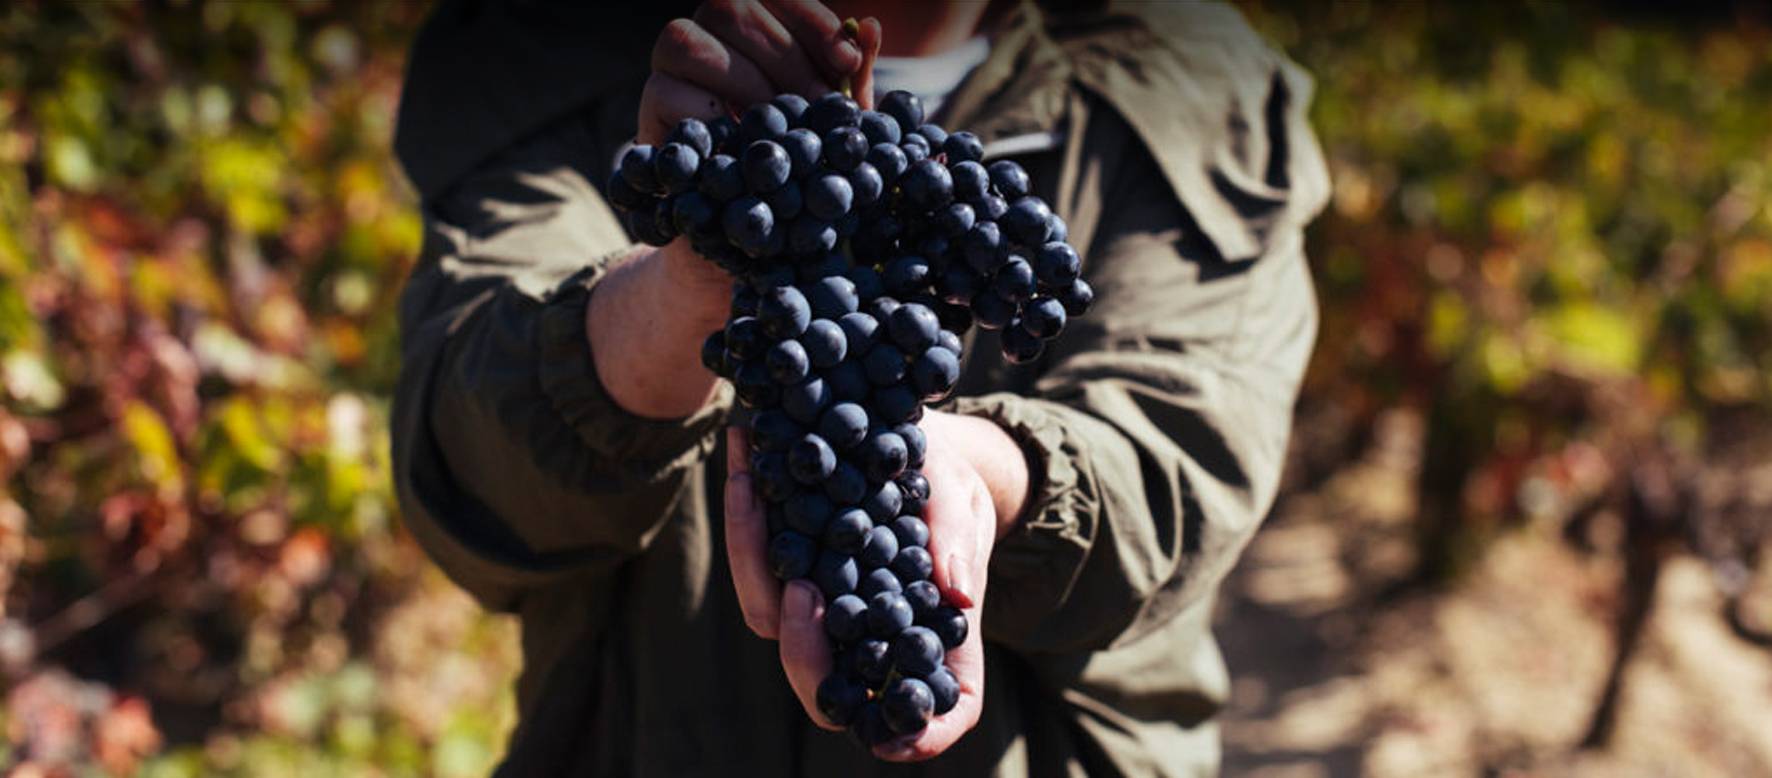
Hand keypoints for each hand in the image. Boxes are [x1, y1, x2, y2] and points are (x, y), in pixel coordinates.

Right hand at [639, 0, 878, 144]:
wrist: (749, 210)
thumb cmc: (796, 149)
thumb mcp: (832, 114)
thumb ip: (850, 73)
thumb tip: (870, 27)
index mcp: (752, 18)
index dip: (811, 20)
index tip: (847, 63)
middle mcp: (706, 29)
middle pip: (730, 8)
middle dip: (784, 57)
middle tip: (819, 104)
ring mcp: (670, 63)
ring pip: (687, 42)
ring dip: (743, 83)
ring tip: (779, 124)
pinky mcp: (651, 103)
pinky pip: (667, 93)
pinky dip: (709, 117)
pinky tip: (740, 141)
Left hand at [723, 410, 1028, 759]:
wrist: (910, 444)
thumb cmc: (950, 484)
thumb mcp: (962, 501)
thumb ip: (959, 542)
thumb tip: (956, 594)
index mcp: (932, 635)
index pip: (941, 708)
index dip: (922, 734)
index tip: (892, 741)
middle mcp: (868, 637)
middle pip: (829, 688)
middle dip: (803, 653)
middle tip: (802, 592)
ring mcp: (820, 606)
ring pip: (771, 621)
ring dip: (753, 564)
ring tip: (754, 494)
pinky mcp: (788, 567)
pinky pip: (755, 564)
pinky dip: (746, 521)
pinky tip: (743, 469)